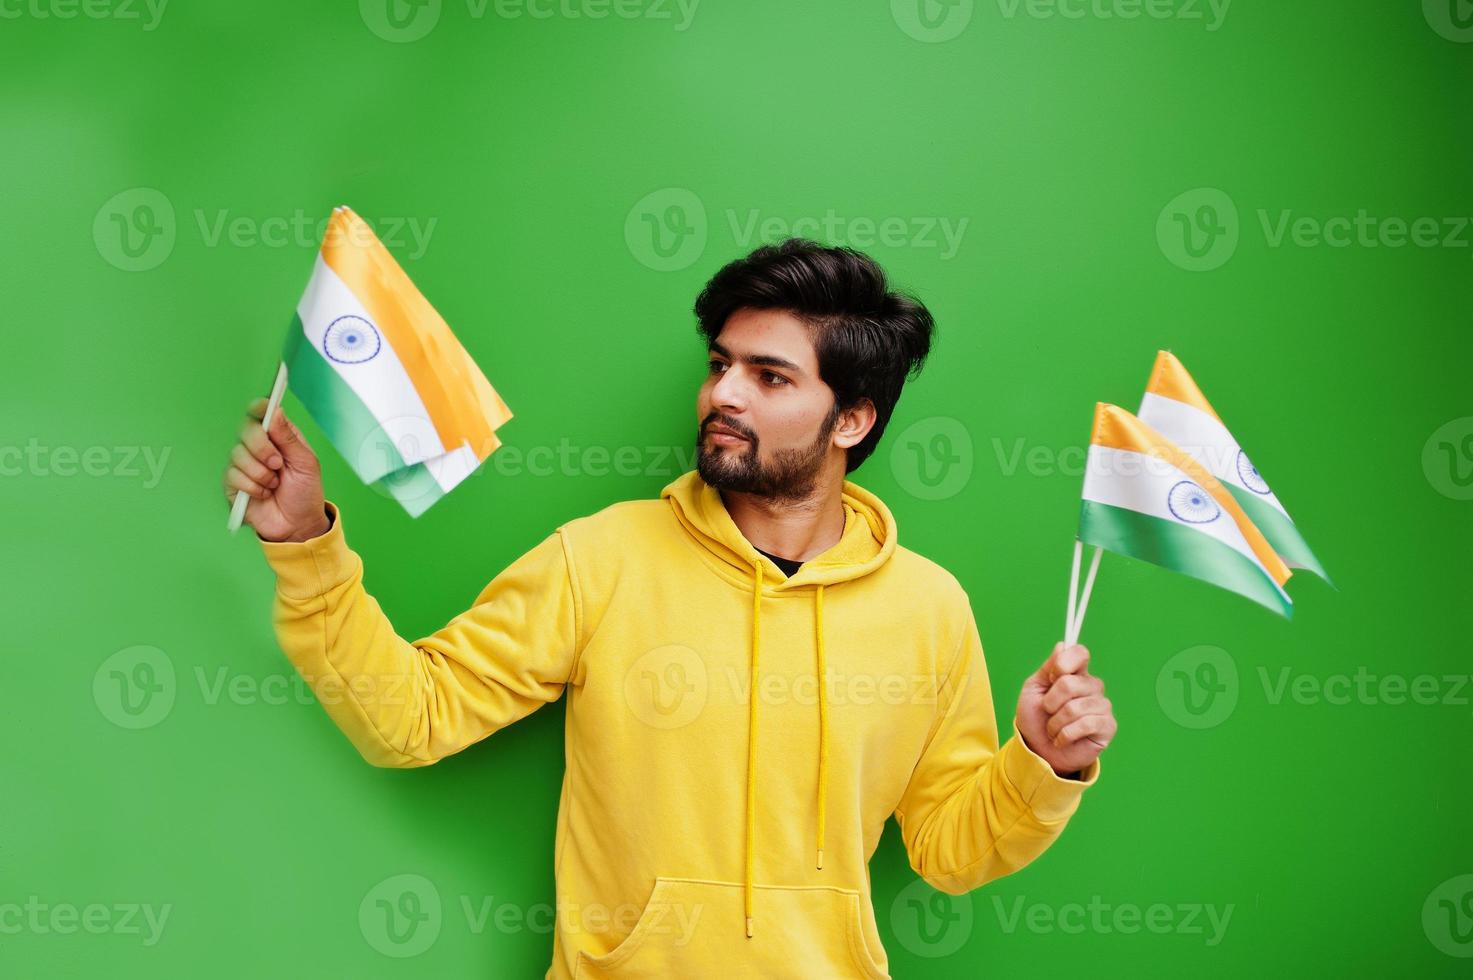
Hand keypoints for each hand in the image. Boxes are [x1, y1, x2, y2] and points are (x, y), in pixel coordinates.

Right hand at [221, 397, 329, 542]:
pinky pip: (233, 475)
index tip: (260, 408)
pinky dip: (253, 486)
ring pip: (237, 454)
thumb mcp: (306, 463)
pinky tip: (264, 493)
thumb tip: (275, 412)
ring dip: (260, 472)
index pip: (263, 414)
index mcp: (279, 437)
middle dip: (261, 447)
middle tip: (277, 464)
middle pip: (245, 430)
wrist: (297, 524)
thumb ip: (289, 438)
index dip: (259, 408)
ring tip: (275, 484)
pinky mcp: (233, 483)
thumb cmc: (305, 493)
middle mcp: (259, 447)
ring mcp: (244, 464)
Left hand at [1015, 642, 1115, 776]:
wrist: (1037, 751)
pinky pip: (1086, 724)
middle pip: (1070, 683)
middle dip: (1050, 702)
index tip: (1051, 677)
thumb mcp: (1034, 689)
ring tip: (1053, 730)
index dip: (1064, 663)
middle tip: (1047, 712)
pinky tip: (1062, 740)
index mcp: (1075, 674)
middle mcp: (1091, 686)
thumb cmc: (1035, 719)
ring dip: (1055, 723)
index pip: (1080, 653)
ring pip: (1075, 707)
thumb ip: (1048, 667)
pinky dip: (1065, 734)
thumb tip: (1062, 645)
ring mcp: (1102, 706)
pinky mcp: (1107, 726)